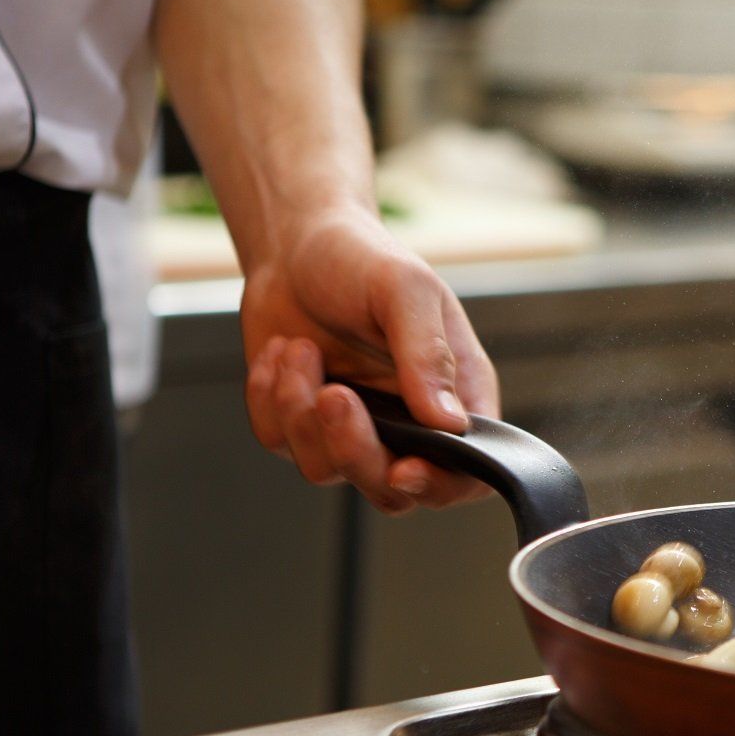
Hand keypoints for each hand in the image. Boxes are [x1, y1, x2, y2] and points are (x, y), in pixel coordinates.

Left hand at [239, 203, 498, 513]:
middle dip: (355, 450)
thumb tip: (451, 421)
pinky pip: (279, 442)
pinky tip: (279, 353)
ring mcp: (352, 428)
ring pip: (327, 470)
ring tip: (300, 349)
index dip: (439, 485)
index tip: (404, 468)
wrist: (295, 245)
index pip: (465, 473)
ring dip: (301, 410)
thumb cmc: (361, 258)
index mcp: (454, 395)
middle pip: (391, 490)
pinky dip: (269, 399)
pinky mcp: (300, 424)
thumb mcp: (405, 289)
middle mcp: (406, 422)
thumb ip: (429, 354)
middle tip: (335, 394)